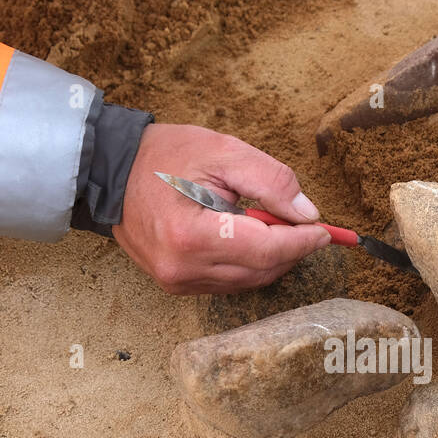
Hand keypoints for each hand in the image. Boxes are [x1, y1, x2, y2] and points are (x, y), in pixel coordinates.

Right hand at [112, 124, 330, 294]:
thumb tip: (308, 214)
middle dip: (290, 249)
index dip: (302, 242)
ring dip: (271, 257)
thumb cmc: (165, 156)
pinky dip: (249, 263)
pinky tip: (248, 237)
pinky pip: (229, 282)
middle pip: (261, 271)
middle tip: (306, 225)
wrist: (112, 171)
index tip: (326, 231)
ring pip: (249, 281)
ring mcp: (177, 282)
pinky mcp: (176, 286)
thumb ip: (271, 181)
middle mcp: (183, 269)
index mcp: (192, 237)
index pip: (266, 250)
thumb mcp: (223, 152)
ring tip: (273, 225)